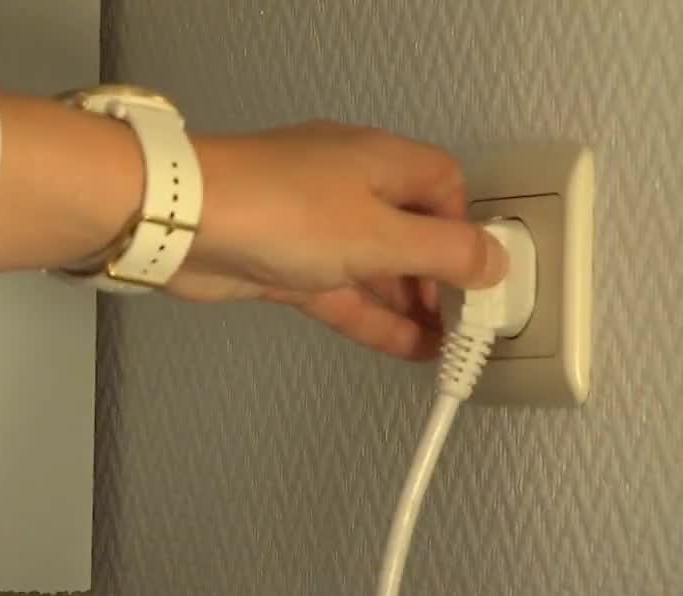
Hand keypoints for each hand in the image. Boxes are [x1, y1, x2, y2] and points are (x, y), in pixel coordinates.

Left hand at [169, 121, 507, 360]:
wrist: (186, 222)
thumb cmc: (281, 209)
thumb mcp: (382, 236)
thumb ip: (445, 252)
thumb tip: (496, 260)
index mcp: (382, 160)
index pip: (445, 187)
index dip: (465, 230)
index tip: (479, 274)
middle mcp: (351, 185)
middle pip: (412, 230)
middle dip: (439, 277)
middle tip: (464, 322)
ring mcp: (316, 224)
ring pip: (377, 268)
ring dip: (409, 306)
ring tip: (444, 348)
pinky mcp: (286, 262)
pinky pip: (344, 291)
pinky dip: (373, 318)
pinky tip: (404, 349)